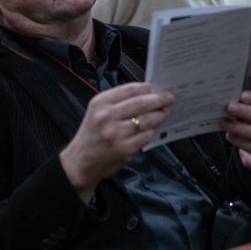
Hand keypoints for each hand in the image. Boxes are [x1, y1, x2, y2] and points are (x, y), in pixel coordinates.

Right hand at [59, 83, 173, 202]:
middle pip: (141, 103)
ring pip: (146, 120)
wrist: (81, 161)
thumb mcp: (98, 111)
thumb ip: (118, 101)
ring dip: (159, 115)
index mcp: (100, 103)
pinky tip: (152, 130)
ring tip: (164, 112)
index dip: (147, 88)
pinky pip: (145, 136)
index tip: (156, 87)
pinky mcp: (123, 148)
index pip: (130, 89)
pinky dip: (151, 132)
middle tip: (169, 98)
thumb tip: (147, 93)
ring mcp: (116, 133)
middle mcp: (107, 116)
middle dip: (159, 99)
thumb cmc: (93, 134)